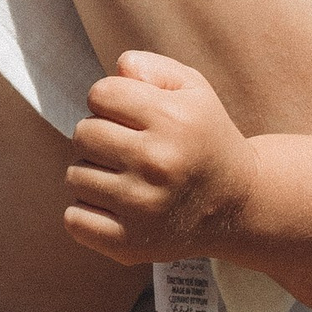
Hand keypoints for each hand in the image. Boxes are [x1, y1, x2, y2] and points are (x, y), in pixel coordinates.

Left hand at [63, 51, 255, 266]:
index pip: (100, 94)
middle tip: (125, 148)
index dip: (110, 100)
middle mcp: (157, 163)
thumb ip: (151, 68)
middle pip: (82, 133)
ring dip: (93, 173)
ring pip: (75, 176)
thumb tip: (118, 69)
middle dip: (98, 135)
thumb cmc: (205, 138)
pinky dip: (85, 211)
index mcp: (172, 120)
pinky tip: (114, 205)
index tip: (127, 115)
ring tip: (124, 177)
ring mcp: (142, 207)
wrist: (238, 205)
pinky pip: (73, 218)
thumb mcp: (193, 90)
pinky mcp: (129, 243)